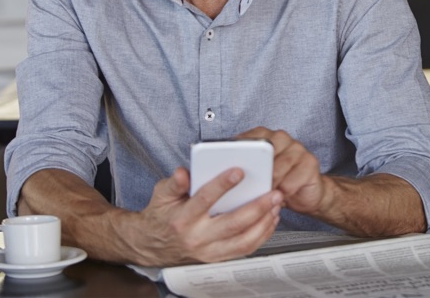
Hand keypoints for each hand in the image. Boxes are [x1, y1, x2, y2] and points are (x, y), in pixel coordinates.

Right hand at [129, 166, 282, 265]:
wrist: (152, 245)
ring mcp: (208, 250)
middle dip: (257, 207)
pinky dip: (261, 235)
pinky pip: (244, 249)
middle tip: (274, 193)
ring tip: (276, 205)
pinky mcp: (217, 257)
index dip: (222, 185)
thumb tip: (183, 172)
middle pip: (232, 223)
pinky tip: (270, 220)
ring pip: (243, 240)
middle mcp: (197, 237)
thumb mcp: (161, 195)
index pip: (204, 199)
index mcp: (182, 219)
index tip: (239, 171)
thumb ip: (174, 183)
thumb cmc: (161, 216)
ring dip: (264, 223)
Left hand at [236, 127, 327, 214]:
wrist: (307, 194)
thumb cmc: (278, 183)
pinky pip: (291, 180)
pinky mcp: (310, 162)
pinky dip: (282, 193)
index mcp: (265, 136)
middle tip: (248, 188)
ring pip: (277, 168)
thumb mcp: (257, 177)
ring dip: (268, 186)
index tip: (230, 171)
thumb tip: (219, 178)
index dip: (238, 155)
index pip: (247, 139)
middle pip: (263, 153)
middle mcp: (281, 138)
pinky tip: (280, 197)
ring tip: (264, 196)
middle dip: (255, 173)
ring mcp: (298, 149)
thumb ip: (243, 171)